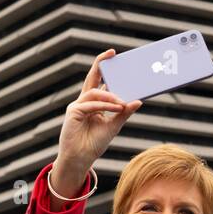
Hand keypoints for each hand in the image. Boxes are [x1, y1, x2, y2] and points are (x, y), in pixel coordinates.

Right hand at [51, 50, 141, 197]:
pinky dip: (104, 106)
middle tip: (112, 54)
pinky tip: (115, 107)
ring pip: (95, 93)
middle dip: (100, 64)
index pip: (98, 81)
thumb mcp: (114, 126)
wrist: (81, 159)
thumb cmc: (95, 143)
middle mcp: (84, 101)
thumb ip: (124, 113)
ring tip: (122, 103)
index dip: (103, 67)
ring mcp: (77, 105)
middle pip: (92, 78)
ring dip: (111, 96)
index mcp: (93, 103)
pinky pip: (91, 104)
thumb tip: (138, 101)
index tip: (113, 54)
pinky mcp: (74, 112)